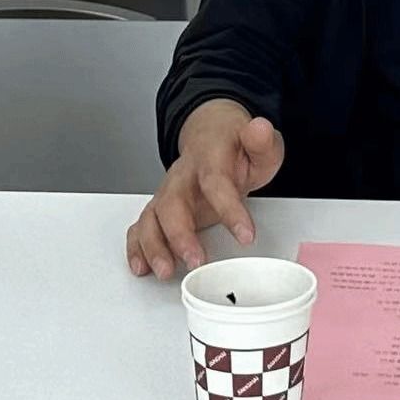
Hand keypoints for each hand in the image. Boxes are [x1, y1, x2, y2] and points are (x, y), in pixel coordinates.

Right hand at [125, 99, 284, 279]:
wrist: (212, 136)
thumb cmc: (236, 147)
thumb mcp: (261, 143)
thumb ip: (262, 141)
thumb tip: (259, 127)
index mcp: (209, 157)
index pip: (216, 182)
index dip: (229, 210)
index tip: (246, 236)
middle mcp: (182, 175)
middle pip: (172, 203)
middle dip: (179, 235)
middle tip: (195, 261)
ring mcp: (167, 192)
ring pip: (151, 217)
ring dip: (154, 247)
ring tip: (166, 271)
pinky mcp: (159, 208)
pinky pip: (140, 226)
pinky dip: (136, 248)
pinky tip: (142, 267)